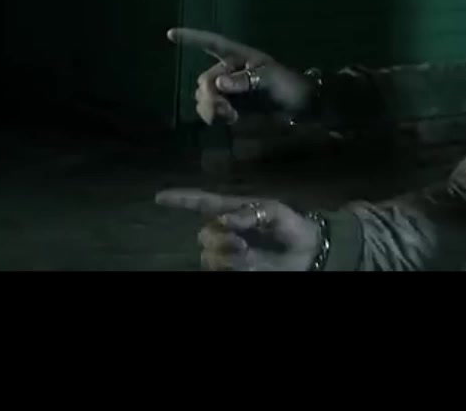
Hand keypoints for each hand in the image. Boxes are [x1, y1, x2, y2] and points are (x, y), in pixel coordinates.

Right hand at [155, 188, 323, 270]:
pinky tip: (247, 262)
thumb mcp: (275, 212)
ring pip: (207, 253)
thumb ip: (248, 212)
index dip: (180, 199)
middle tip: (241, 240)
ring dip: (225, 253)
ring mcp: (227, 250)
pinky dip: (229, 265)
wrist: (305, 252)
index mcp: (233, 210)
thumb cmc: (291, 225)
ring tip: (246, 252)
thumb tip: (223, 220)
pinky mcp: (231, 268)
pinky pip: (216, 267)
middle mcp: (225, 229)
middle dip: (219, 237)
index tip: (159, 198)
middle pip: (203, 233)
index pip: (201, 202)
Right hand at [168, 27, 317, 124]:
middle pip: (204, 80)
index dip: (191, 38)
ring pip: (203, 96)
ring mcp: (229, 89)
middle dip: (209, 96)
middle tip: (224, 110)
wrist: (301, 106)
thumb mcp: (270, 79)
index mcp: (238, 56)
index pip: (212, 43)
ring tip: (229, 116)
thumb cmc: (289, 84)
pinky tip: (227, 120)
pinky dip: (213, 115)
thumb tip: (218, 84)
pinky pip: (211, 109)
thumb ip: (244, 80)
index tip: (170, 33)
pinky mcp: (231, 106)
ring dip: (210, 107)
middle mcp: (229, 70)